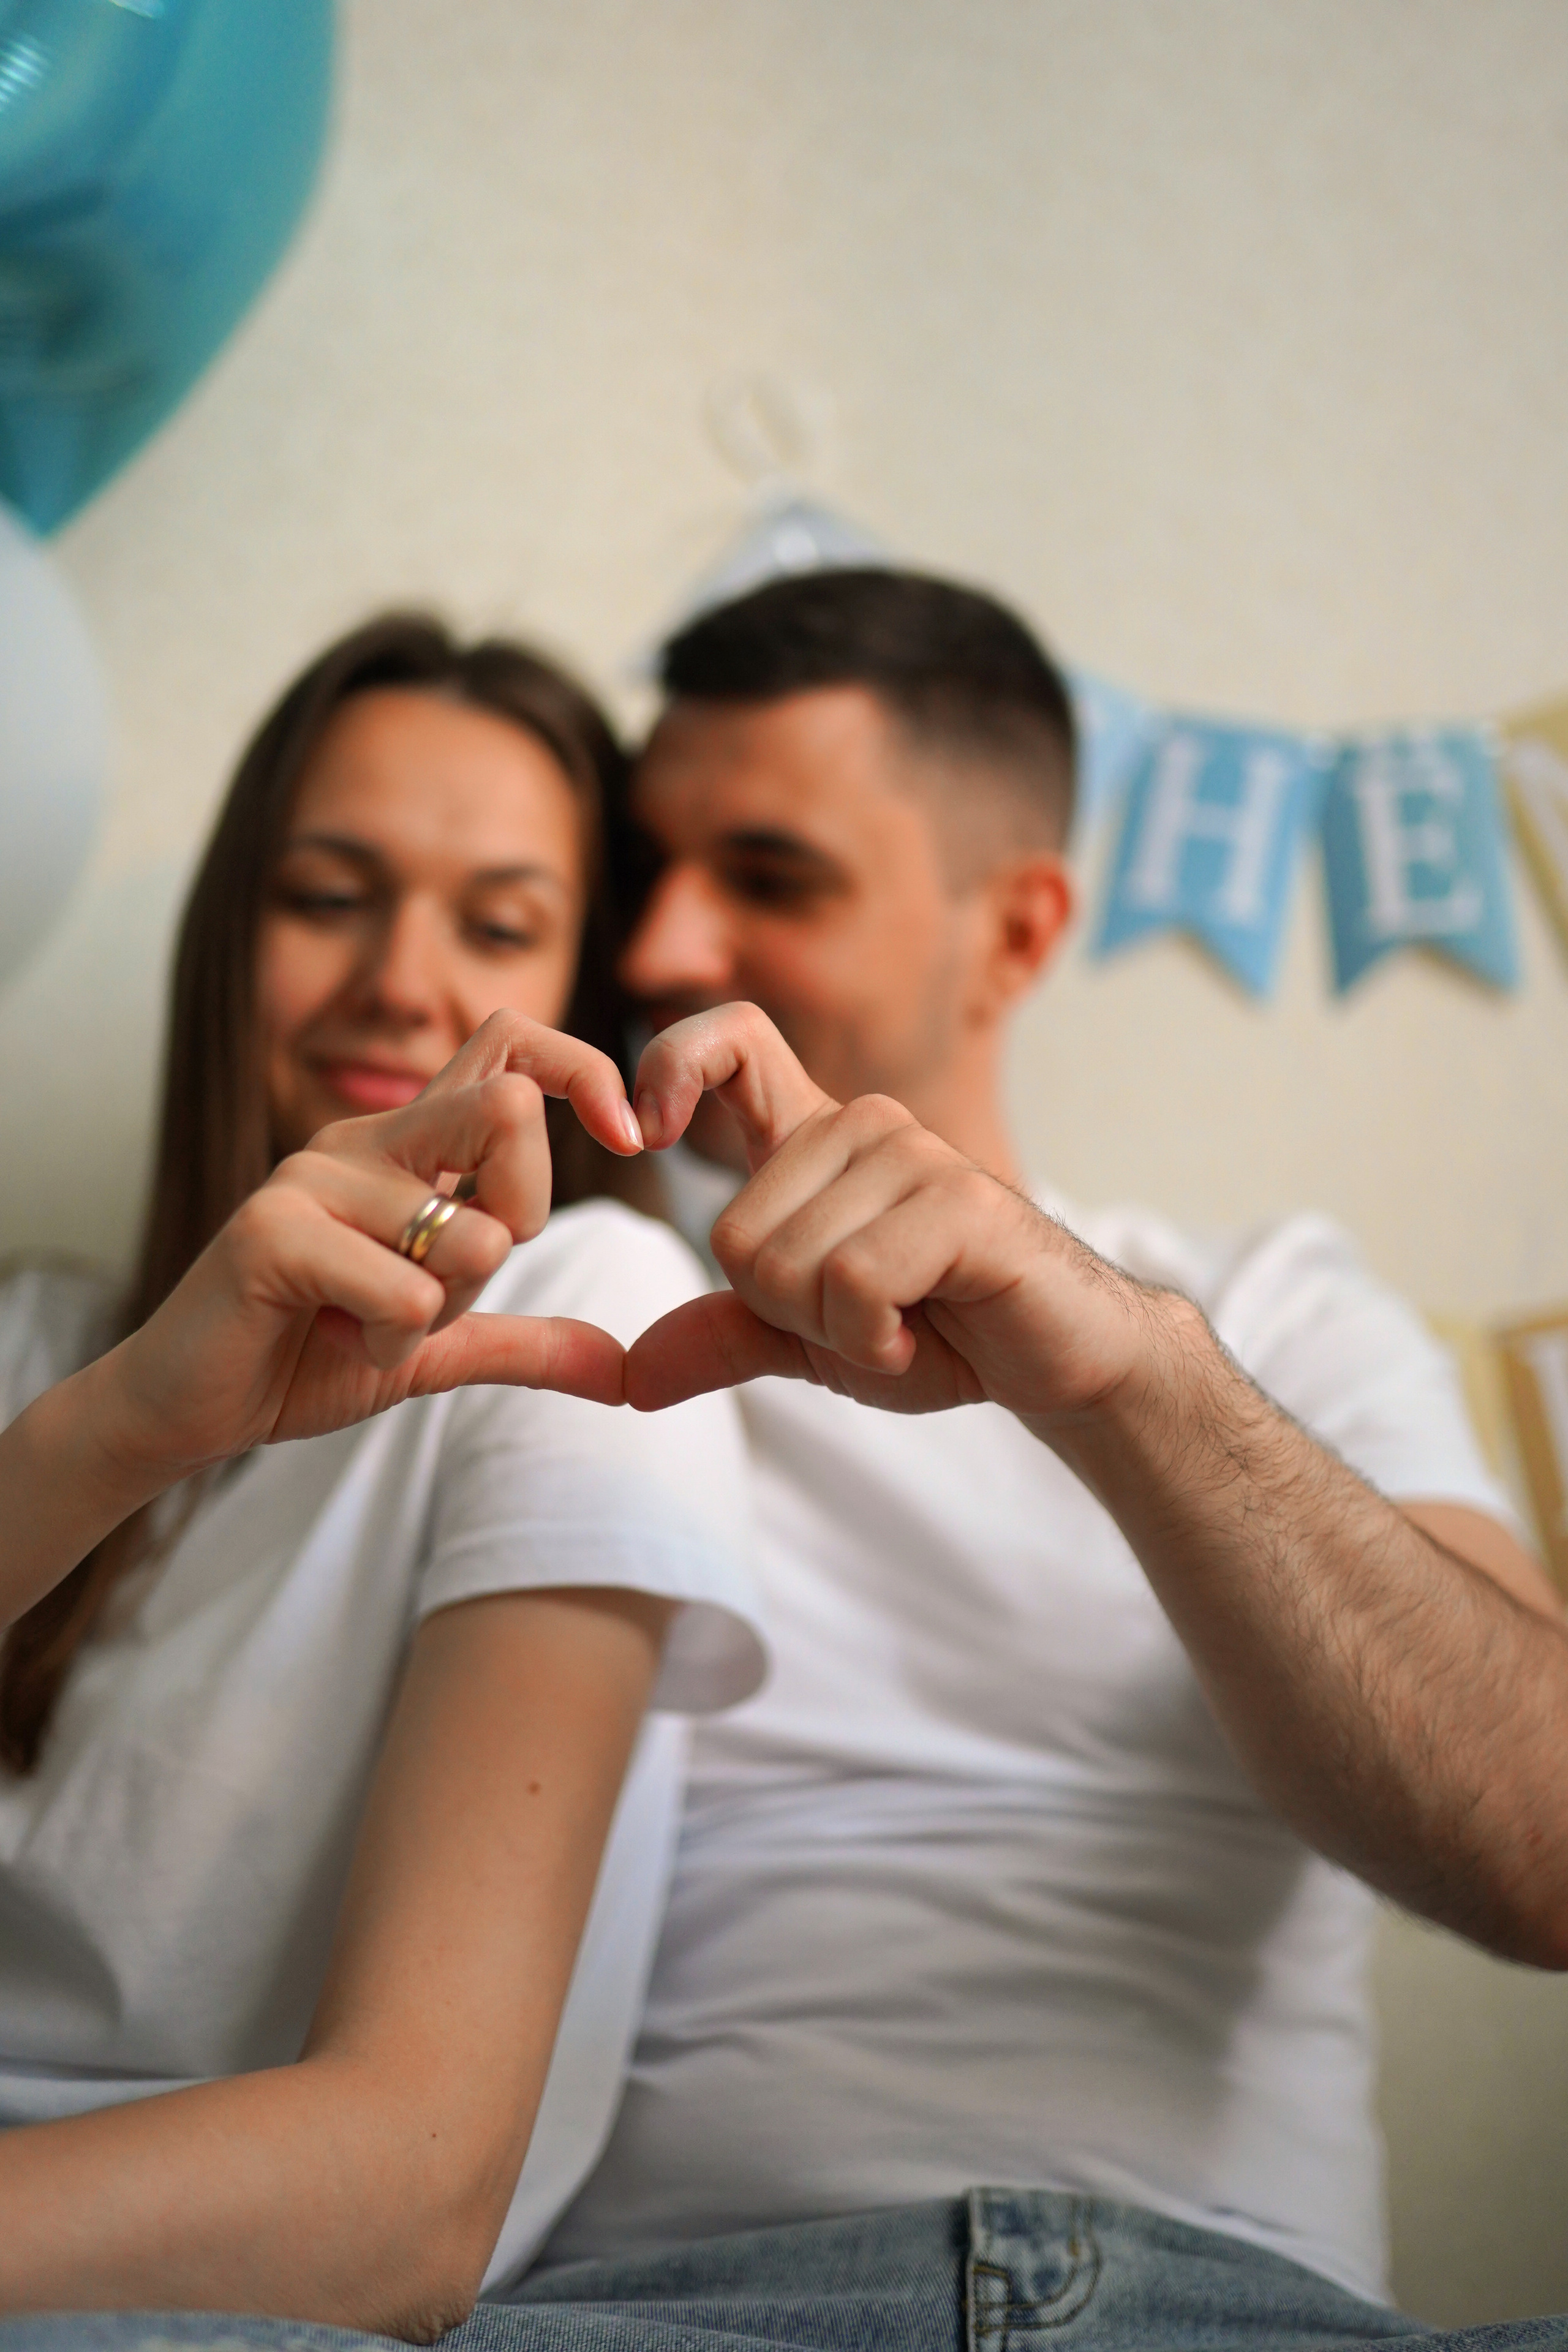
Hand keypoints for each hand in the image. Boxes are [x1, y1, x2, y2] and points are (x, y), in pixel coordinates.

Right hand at [100, 1012, 641, 1484]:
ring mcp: (312, 1177)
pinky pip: (404, 1291)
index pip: (511, 1046)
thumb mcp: (436, 1348)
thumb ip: (527, 1344)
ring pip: (468, 1233)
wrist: (189, 1409)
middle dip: (524, 1211)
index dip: (585, 1071)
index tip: (632, 1139)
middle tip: (458, 1278)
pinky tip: (336, 1340)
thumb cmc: (305, 1358)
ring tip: (366, 1323)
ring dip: (439, 1312)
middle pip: (507, 1108)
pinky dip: (390, 1341)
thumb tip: (625, 1373)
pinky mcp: (272, 1229)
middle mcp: (363, 1141)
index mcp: (406, 1147)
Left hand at [624, 1003, 1167, 1427]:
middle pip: (736, 1234)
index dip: (670, 1067)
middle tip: (862, 1318)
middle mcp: (862, 1126)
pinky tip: (917, 1338)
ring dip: (836, 1331)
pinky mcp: (960, 1202)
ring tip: (900, 1324)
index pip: (732, 1041)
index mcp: (816, 1140)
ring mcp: (915, 1155)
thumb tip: (632, 1377)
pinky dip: (874, 1341)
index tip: (646, 1135)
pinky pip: (854, 1282)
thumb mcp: (811, 1339)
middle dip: (785, 1311)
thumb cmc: (940, 1332)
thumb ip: (727, 1337)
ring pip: (791, 1265)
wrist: (1055, 1360)